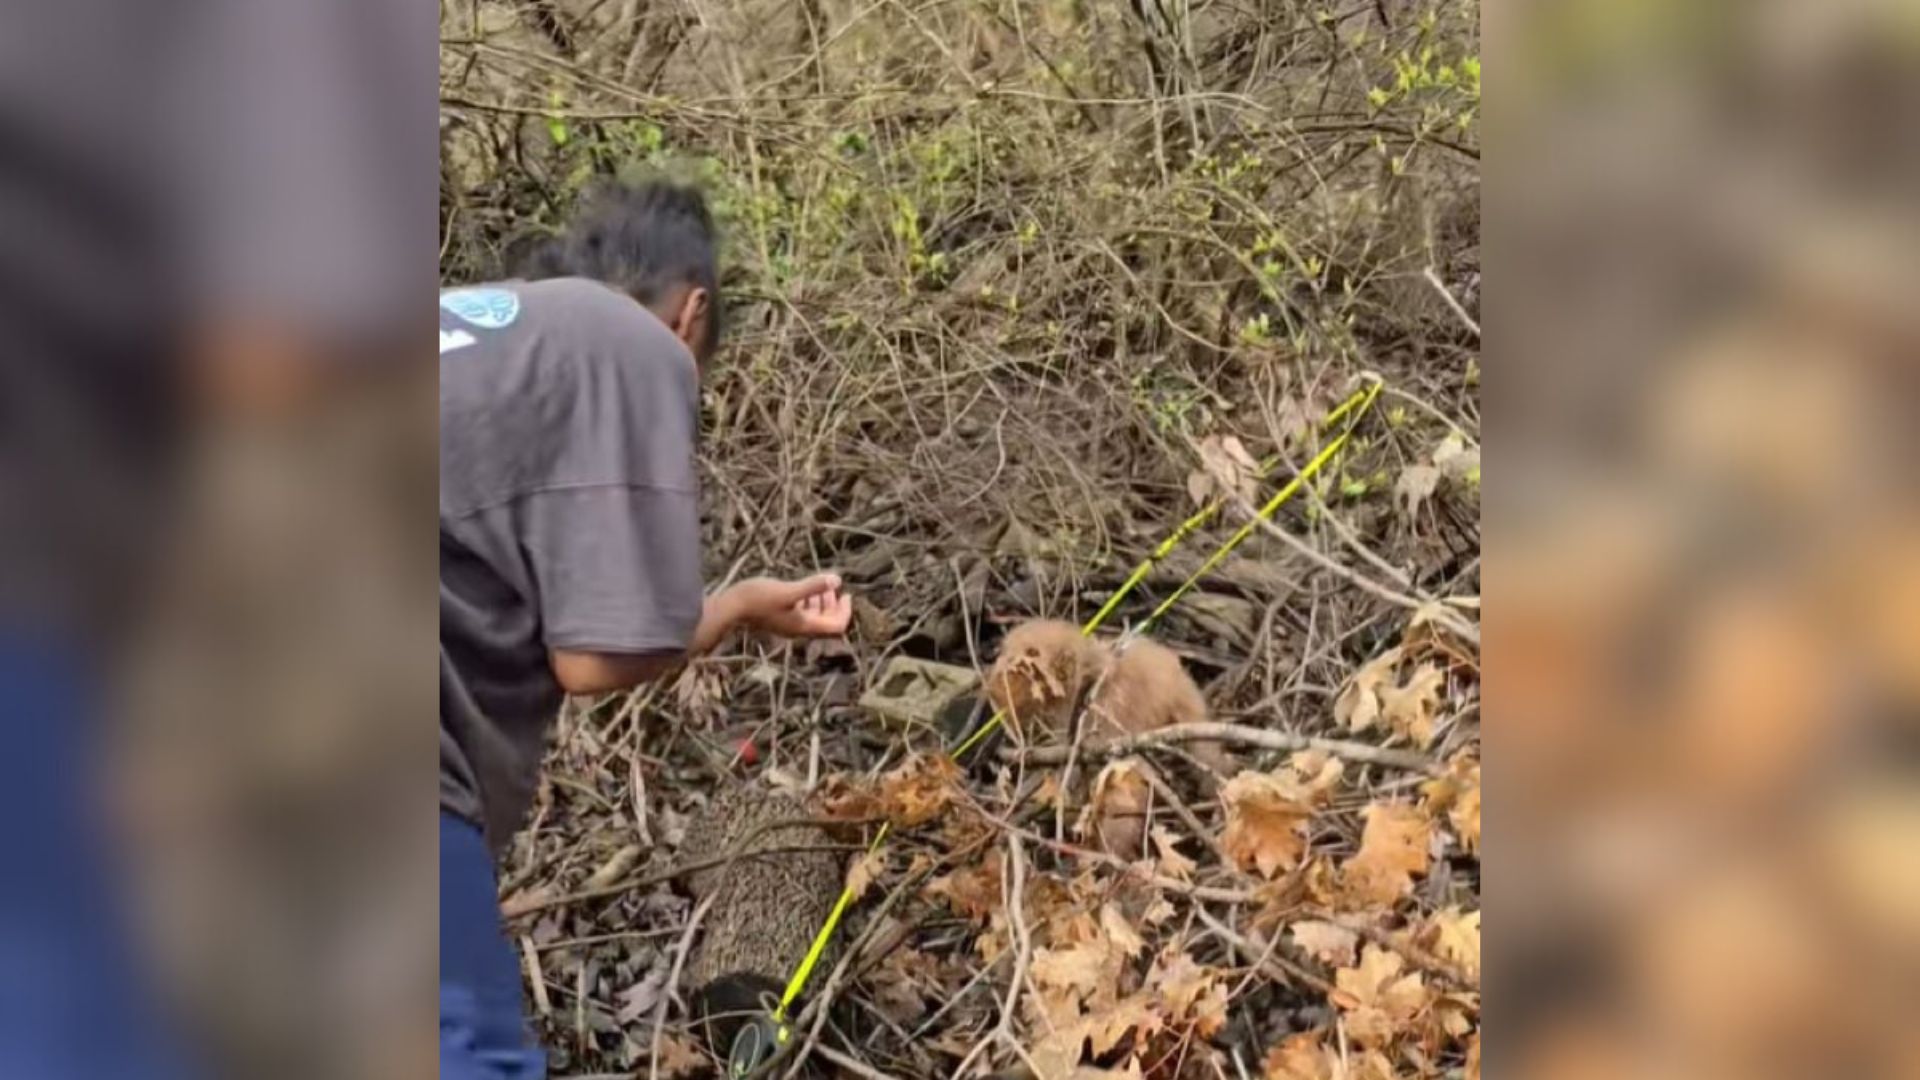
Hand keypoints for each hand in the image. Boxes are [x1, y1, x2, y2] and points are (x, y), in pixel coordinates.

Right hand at [727, 573, 852, 639]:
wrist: (730, 607)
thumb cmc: (758, 599)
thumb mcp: (788, 591)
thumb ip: (813, 586)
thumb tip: (837, 580)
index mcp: (804, 626)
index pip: (836, 627)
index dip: (845, 612)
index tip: (846, 594)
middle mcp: (799, 629)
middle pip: (827, 623)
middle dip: (834, 605)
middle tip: (834, 587)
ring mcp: (788, 624)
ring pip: (814, 617)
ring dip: (821, 602)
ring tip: (821, 585)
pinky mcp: (779, 617)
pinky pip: (801, 613)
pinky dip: (808, 601)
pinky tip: (805, 587)